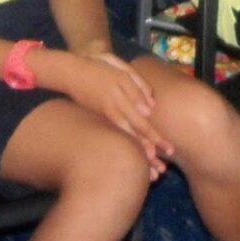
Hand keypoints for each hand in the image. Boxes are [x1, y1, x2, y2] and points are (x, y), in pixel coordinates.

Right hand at [66, 52, 172, 177]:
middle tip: (162, 170)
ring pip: (125, 140)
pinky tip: (135, 158)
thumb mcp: (122, 70)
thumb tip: (150, 110)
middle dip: (150, 154)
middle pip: (135, 137)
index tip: (168, 150)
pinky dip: (126, 149)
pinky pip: (115, 137)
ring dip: (138, 156)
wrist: (71, 72)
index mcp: (122, 100)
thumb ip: (138, 88)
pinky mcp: (100, 120)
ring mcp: (106, 119)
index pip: (142, 124)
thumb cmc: (101, 67)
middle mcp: (114, 114)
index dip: (155, 138)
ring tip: (152, 173)